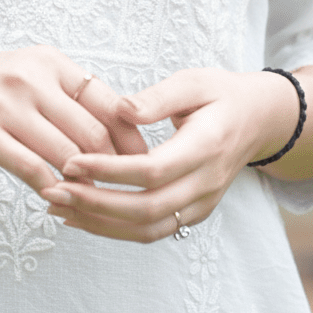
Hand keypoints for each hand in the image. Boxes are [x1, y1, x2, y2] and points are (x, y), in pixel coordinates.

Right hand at [0, 43, 147, 193]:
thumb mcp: (26, 75)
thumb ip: (64, 98)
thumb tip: (113, 131)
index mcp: (50, 63)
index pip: (108, 102)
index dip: (131, 138)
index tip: (144, 164)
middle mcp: (32, 78)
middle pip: (93, 132)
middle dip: (113, 169)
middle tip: (124, 194)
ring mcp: (5, 103)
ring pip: (65, 153)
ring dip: (83, 185)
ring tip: (92, 203)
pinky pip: (27, 166)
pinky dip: (48, 188)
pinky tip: (54, 200)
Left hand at [40, 67, 300, 241]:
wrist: (259, 120)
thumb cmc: (221, 93)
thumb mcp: (194, 81)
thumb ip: (158, 97)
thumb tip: (120, 108)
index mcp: (206, 147)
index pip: (153, 171)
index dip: (110, 171)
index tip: (71, 161)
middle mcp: (206, 184)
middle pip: (147, 209)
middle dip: (95, 204)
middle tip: (53, 190)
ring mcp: (202, 204)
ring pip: (147, 230)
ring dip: (99, 223)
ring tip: (58, 207)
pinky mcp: (193, 213)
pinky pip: (152, 231)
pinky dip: (115, 230)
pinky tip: (82, 217)